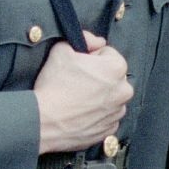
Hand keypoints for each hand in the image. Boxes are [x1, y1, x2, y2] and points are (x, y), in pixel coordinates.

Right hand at [33, 31, 132, 154]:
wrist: (45, 121)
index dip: (90, 56)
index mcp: (116, 68)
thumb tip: (96, 41)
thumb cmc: (54, 85)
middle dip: (98, 75)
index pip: (107, 53)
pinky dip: (96, 113)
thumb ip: (83, 38)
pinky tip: (79, 110)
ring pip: (110, 96)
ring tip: (76, 97)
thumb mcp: (61, 49)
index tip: (77, 64)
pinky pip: (106, 115)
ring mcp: (118, 112)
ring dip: (98, 94)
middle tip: (75, 80)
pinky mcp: (110, 129)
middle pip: (112, 76)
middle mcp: (124, 90)